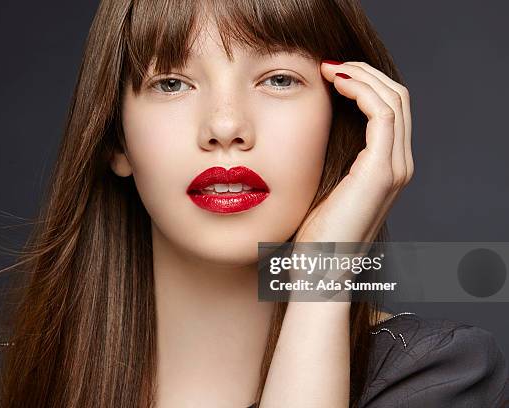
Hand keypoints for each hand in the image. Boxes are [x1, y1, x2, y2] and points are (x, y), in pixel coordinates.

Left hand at [294, 60, 412, 242]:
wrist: (320, 268)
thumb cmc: (315, 233)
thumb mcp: (323, 185)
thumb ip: (330, 157)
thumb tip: (311, 128)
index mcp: (386, 167)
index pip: (388, 110)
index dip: (364, 84)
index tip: (330, 74)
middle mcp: (398, 164)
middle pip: (397, 98)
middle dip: (364, 73)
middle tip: (329, 64)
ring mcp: (395, 167)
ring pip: (393, 100)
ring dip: (362, 76)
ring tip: (329, 68)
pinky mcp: (381, 171)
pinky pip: (381, 114)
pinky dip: (361, 91)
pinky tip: (334, 84)